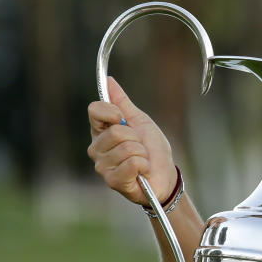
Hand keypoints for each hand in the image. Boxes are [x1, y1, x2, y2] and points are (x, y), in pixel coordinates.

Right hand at [86, 77, 176, 204]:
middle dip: (136, 138)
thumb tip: (109, 80)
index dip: (113, 111)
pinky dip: (144, 166)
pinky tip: (142, 172)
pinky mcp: (113, 180)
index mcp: (101, 131)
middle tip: (140, 148)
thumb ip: (122, 103)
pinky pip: (132, 163)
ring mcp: (103, 166)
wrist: (166, 176)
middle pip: (116, 131)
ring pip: (127, 148)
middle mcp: (97, 148)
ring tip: (142, 161)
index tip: (123, 118)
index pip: (95, 110)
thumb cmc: (153, 150)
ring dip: (142, 154)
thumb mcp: (140, 121)